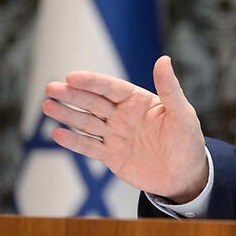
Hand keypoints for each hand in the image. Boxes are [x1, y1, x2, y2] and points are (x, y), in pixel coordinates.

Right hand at [42, 55, 208, 203]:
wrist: (185, 177)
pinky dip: (73, 141)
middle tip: (50, 88)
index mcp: (139, 101)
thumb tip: (164, 59)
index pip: (111, 88)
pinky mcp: (111, 156)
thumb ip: (170, 89)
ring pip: (86, 122)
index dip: (91, 82)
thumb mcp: (182, 114)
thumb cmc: (188, 142)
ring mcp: (115, 135)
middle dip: (72, 95)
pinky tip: (56, 134)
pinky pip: (89, 147)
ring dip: (67, 114)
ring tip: (46, 106)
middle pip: (93, 102)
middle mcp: (124, 115)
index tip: (71, 76)